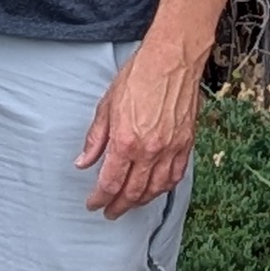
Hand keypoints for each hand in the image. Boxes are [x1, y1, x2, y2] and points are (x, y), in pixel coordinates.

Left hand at [78, 44, 202, 215]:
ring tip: (130, 203)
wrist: (173, 59)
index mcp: (125, 141)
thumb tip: (83, 162)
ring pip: (156, 188)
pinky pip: (176, 175)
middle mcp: (149, 150)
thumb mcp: (107, 105)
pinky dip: (164, 188)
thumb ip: (95, 138)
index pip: (110, 183)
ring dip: (141, 201)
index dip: (99, 198)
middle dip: (118, 206)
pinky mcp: (186, 143)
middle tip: (110, 211)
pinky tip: (156, 190)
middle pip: (132, 191)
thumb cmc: (139, 75)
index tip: (93, 203)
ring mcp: (171, 148)